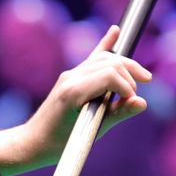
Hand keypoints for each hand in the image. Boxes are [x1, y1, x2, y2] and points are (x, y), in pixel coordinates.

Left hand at [0, 25, 152, 175]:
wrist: (33, 143)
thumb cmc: (59, 143)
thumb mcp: (92, 132)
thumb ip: (118, 114)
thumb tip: (142, 102)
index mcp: (74, 91)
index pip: (110, 74)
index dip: (127, 86)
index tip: (132, 101)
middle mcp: (71, 77)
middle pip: (110, 62)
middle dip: (129, 74)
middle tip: (135, 96)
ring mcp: (69, 75)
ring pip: (103, 59)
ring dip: (124, 65)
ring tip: (140, 78)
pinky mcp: (70, 77)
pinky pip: (90, 58)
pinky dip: (104, 46)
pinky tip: (115, 32)